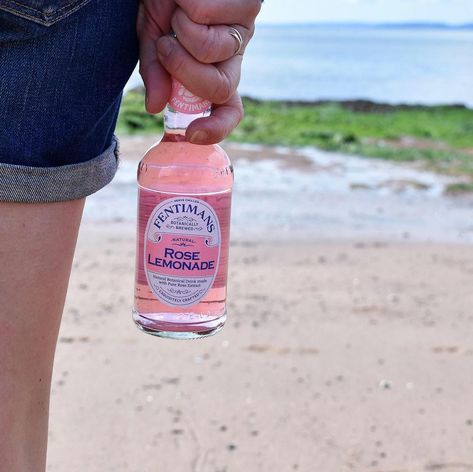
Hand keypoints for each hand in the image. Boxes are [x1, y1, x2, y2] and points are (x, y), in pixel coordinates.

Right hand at [137, 0, 261, 143]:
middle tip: (165, 45)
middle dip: (183, 70)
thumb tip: (156, 107)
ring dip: (183, 29)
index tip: (193, 134)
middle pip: (220, 88)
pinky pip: (212, 16)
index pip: (229, 109)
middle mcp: (233, 56)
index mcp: (213, 69)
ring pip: (214, 51)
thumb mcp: (152, 37)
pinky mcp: (249, 4)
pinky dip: (189, 5)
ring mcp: (245, 31)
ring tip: (179, 10)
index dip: (216, 128)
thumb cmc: (164, 1)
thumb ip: (156, 71)